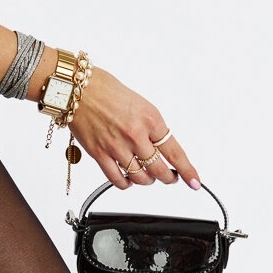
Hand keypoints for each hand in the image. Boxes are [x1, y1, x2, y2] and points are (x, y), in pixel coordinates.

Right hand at [67, 66, 201, 190]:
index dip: (187, 171)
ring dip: (147, 181)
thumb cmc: (106, 90)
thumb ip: (151, 127)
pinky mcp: (99, 154)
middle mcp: (136, 135)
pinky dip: (125, 184)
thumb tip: (159, 147)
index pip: (175, 152)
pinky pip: (117, 179)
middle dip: (168, 178)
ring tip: (147, 177)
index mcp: (150, 119)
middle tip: (170, 178)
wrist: (77, 88)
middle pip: (159, 170)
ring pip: (140, 178)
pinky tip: (127, 180)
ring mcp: (117, 146)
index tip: (194, 182)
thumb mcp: (140, 105)